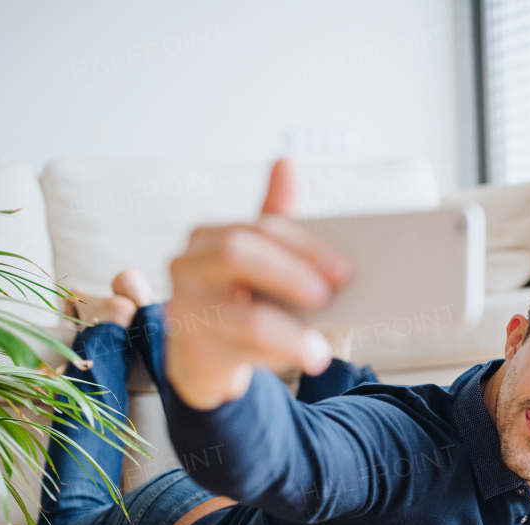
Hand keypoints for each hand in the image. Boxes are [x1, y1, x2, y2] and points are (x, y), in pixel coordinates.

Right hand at [165, 158, 354, 409]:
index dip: (305, 247)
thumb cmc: (242, 302)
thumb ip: (278, 221)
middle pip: (238, 253)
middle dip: (290, 273)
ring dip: (291, 333)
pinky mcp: (190, 348)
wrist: (206, 359)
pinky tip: (299, 358)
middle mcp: (189, 264)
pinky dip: (276, 355)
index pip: (261, 228)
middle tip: (327, 294)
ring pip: (244, 316)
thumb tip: (286, 162)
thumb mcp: (264, 262)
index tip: (344, 269)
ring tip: (321, 349)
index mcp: (211, 236)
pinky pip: (240, 351)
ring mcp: (185, 307)